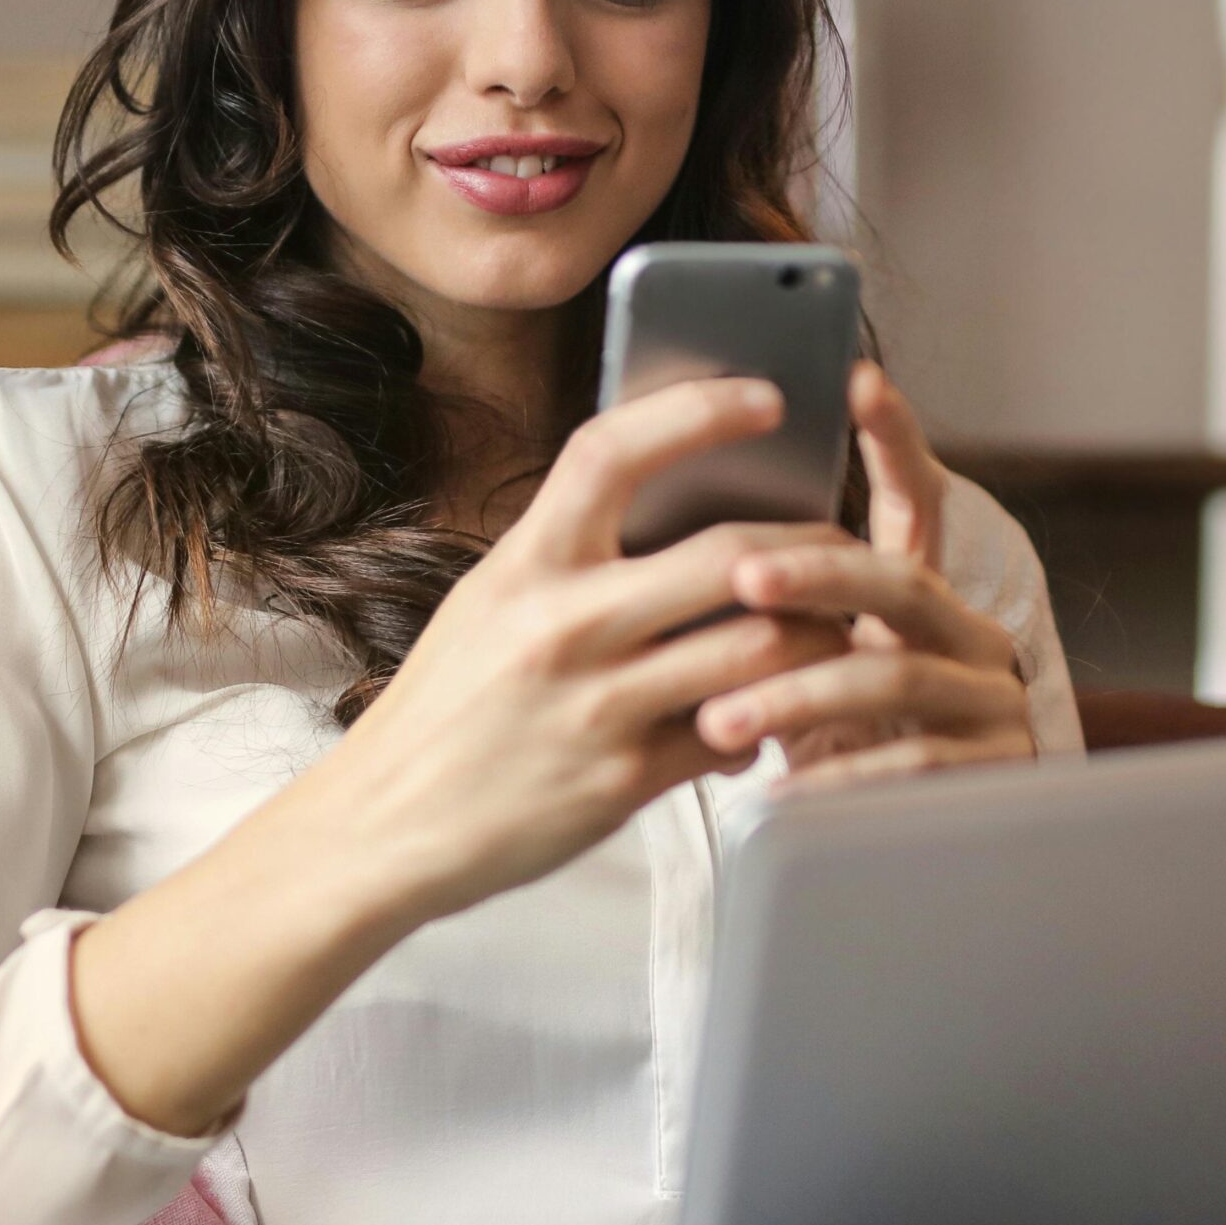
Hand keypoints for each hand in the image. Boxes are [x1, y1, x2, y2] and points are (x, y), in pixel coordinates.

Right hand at [294, 376, 852, 925]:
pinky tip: (764, 719)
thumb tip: (673, 506)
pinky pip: (734, 737)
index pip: (614, 452)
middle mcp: (562, 626)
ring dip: (814, 639)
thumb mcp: (489, 603)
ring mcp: (597, 706)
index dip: (699, 411)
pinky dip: (765, 723)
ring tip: (829, 634)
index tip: (766, 398)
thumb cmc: (446, 709)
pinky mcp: (623, 782)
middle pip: (729, 558)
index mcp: (525, 564)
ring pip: (757, 650)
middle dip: (809, 549)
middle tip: (843, 548)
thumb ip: (571, 556)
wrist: (382, 826)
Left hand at [691, 363, 1036, 790]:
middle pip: (899, 580)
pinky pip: (913, 764)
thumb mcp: (792, 663)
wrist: (882, 844)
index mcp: (918, 593)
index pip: (912, 500)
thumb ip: (764, 604)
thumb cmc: (819, 739)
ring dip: (800, 693)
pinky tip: (781, 787)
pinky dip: (840, 777)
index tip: (859, 380)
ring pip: (896, 676)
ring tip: (719, 718)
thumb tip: (667, 527)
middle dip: (817, 575)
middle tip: (741, 576)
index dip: (893, 440)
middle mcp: (967, 632)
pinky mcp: (990, 772)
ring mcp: (987, 700)